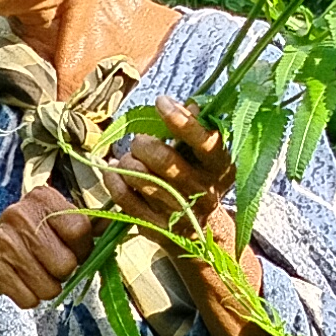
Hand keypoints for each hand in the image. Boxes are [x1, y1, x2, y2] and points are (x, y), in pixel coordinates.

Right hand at [0, 186, 97, 305]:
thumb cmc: (24, 241)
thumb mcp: (52, 225)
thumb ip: (86, 225)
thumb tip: (119, 223)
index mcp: (42, 198)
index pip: (81, 230)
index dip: (81, 249)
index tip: (70, 251)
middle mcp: (20, 213)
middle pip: (66, 264)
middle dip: (61, 274)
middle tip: (45, 265)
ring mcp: (4, 240)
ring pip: (49, 287)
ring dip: (45, 289)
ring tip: (31, 275)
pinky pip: (28, 299)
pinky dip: (27, 298)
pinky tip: (17, 282)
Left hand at [109, 101, 238, 254]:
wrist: (205, 233)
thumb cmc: (201, 181)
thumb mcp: (207, 156)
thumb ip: (195, 127)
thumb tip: (181, 103)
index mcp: (221, 168)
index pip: (203, 141)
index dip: (179, 119)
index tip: (161, 102)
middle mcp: (204, 192)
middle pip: (163, 158)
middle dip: (143, 144)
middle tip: (140, 142)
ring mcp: (180, 213)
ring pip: (140, 176)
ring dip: (128, 161)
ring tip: (130, 159)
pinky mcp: (157, 227)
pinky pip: (125, 197)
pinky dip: (114, 179)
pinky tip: (114, 171)